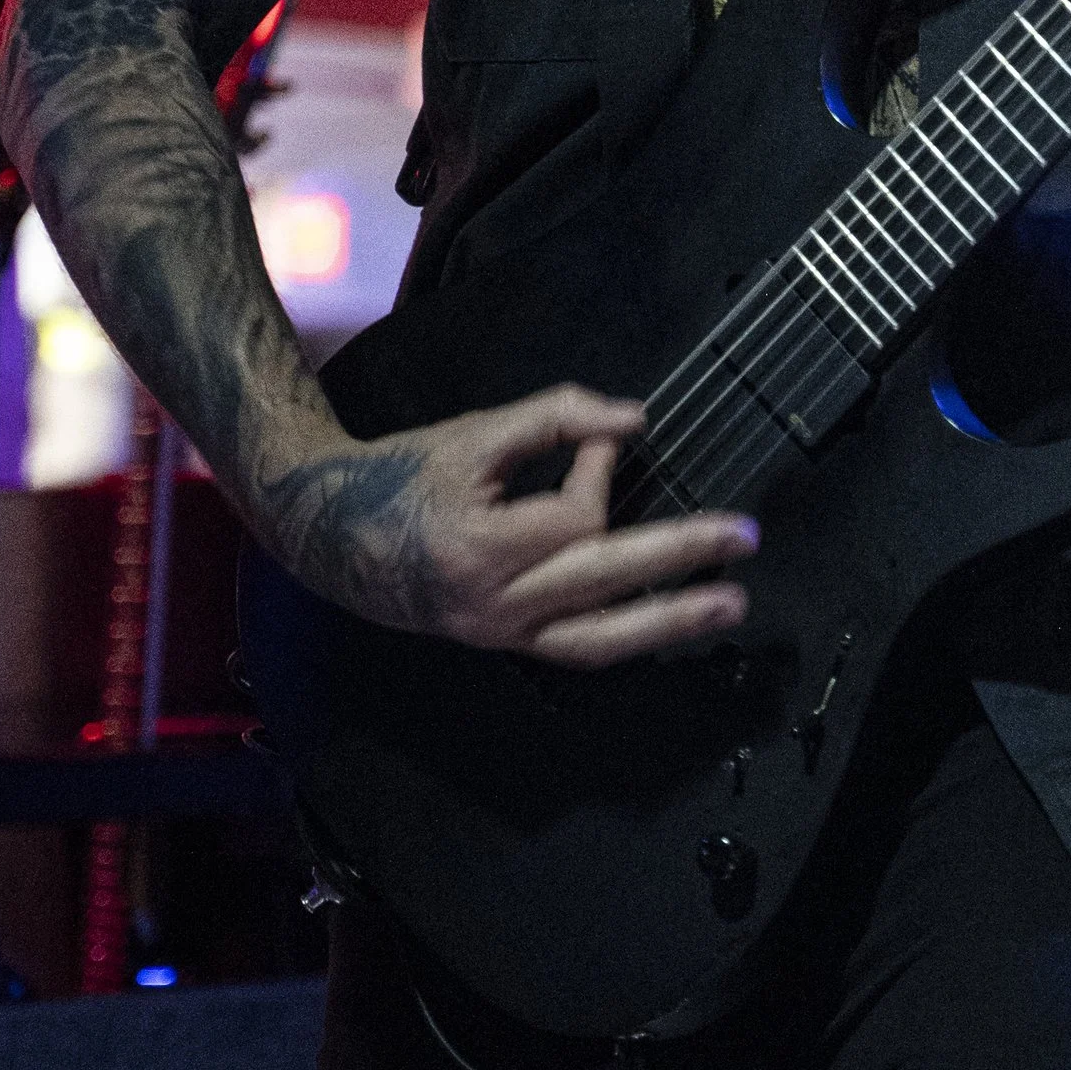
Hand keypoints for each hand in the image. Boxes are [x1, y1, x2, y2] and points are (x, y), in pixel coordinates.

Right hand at [266, 383, 758, 669]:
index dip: (600, 472)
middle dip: (679, 559)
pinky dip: (625, 636)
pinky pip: (576, 650)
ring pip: (598, 639)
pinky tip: (669, 625)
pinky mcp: (504, 644)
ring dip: (669, 621)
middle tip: (741, 538)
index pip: (573, 516)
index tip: (603, 443)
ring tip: (727, 605)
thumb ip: (555, 419)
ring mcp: (498, 634)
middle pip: (603, 583)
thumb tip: (635, 420)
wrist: (329, 533)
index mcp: (476, 546)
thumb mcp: (473, 434)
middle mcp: (491, 604)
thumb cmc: (400, 476)